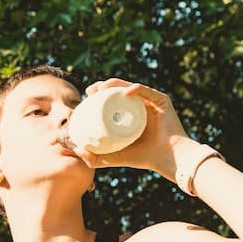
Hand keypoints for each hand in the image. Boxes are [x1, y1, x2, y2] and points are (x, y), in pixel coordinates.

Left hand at [73, 78, 193, 184]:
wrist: (167, 158)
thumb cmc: (142, 158)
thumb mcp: (113, 157)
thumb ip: (94, 158)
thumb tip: (75, 151)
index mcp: (128, 116)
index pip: (110, 102)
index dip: (96, 97)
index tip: (85, 98)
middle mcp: (138, 107)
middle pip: (118, 92)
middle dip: (102, 87)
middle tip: (90, 90)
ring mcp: (150, 102)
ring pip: (129, 87)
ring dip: (115, 84)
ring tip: (102, 87)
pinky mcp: (161, 100)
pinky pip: (146, 91)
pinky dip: (135, 89)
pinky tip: (125, 92)